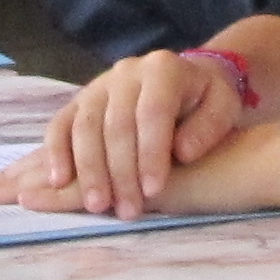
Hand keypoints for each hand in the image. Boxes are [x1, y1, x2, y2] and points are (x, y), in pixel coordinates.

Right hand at [0, 50, 238, 215]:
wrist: (185, 79)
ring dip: (88, 169)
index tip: (154, 190)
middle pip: (115, 123)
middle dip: (120, 171)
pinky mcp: (80, 102)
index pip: (152, 112)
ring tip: (97, 206)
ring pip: (84, 126)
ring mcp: (98, 85)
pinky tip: (58, 181)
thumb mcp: (223, 107)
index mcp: (164, 69)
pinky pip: (60, 125)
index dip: (151, 152)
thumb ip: (208, 127)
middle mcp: (126, 72)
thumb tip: (181, 152)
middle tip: (127, 211)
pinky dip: (56, 153)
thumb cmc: (206, 99)